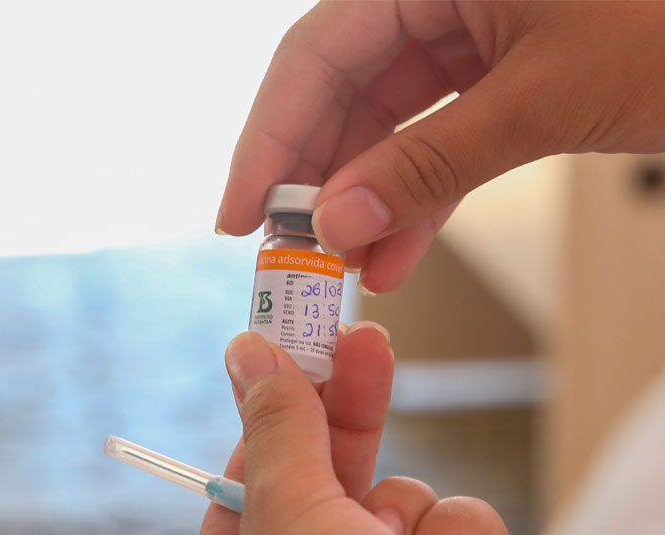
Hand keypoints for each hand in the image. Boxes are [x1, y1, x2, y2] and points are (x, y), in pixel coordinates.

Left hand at [200, 328, 506, 534]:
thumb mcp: (294, 514)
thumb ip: (279, 433)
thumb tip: (250, 354)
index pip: (253, 466)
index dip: (275, 402)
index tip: (291, 339)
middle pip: (331, 464)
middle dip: (351, 407)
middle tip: (364, 339)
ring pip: (410, 492)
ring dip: (416, 504)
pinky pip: (462, 518)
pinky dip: (460, 529)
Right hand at [216, 1, 664, 293]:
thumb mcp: (551, 94)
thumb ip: (436, 159)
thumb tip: (342, 216)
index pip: (317, 52)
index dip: (270, 136)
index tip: (241, 210)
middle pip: (344, 88)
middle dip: (317, 177)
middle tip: (290, 252)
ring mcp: (476, 29)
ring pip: (389, 119)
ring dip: (366, 198)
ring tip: (344, 266)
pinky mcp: (507, 70)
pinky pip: (441, 135)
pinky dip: (421, 195)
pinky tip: (398, 251)